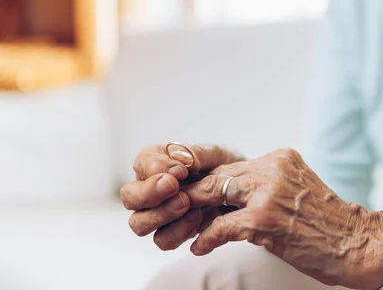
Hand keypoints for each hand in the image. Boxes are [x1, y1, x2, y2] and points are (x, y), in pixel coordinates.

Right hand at [120, 144, 242, 250]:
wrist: (239, 192)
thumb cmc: (223, 167)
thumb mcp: (216, 155)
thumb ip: (198, 154)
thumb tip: (181, 157)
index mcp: (155, 163)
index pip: (141, 164)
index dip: (155, 167)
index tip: (180, 169)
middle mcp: (149, 189)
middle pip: (129, 197)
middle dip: (149, 192)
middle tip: (174, 186)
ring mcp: (157, 214)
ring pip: (139, 223)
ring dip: (161, 214)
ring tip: (187, 203)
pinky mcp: (171, 233)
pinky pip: (162, 240)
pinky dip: (177, 232)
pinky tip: (197, 219)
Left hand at [182, 148, 382, 289]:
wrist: (357, 242)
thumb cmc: (326, 223)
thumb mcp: (294, 191)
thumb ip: (264, 186)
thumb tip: (225, 199)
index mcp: (280, 157)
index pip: (232, 165)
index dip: (207, 181)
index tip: (189, 193)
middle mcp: (274, 166)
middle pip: (219, 175)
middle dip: (194, 194)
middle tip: (175, 208)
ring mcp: (269, 191)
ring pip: (215, 194)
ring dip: (195, 213)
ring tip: (182, 226)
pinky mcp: (265, 217)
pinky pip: (222, 226)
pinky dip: (207, 237)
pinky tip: (199, 246)